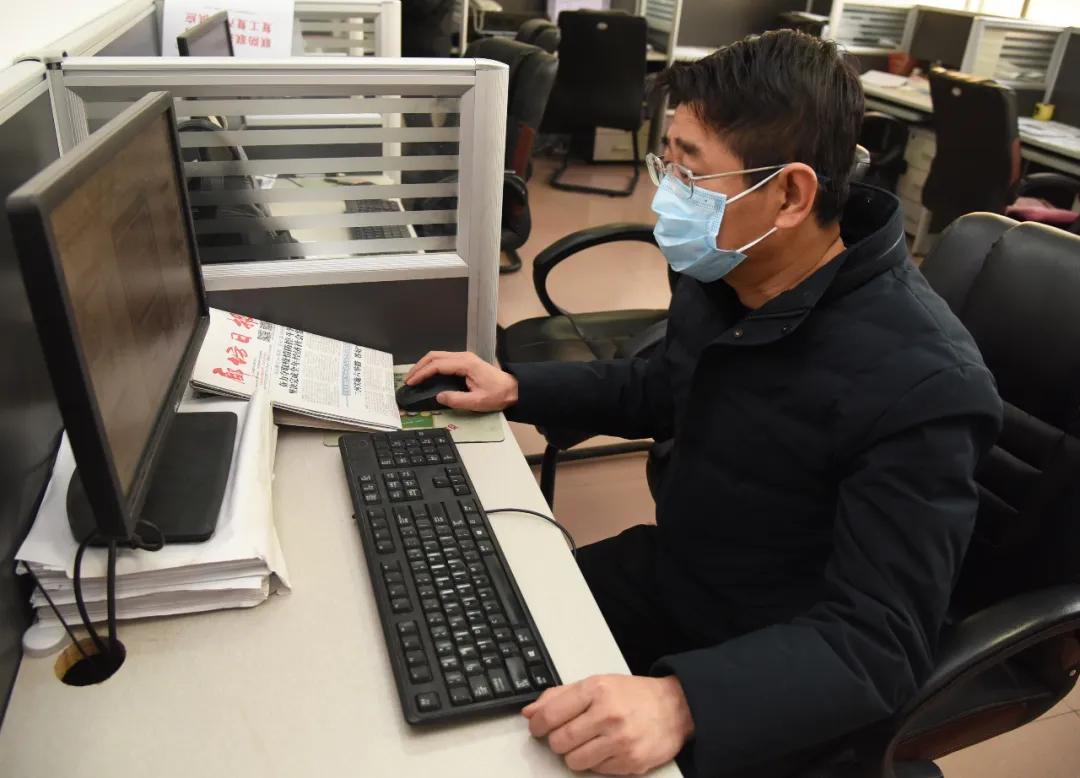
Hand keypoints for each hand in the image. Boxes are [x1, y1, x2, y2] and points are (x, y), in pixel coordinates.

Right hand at [404, 351, 518, 412]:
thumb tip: (439, 396)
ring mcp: (464, 357)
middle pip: (434, 356)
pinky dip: (432, 366)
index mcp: (465, 364)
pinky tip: (427, 375)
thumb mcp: (477, 402)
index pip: (437, 365)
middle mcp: (463, 357)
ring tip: (414, 377)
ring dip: (424, 365)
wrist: (513, 389)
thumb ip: (457, 400)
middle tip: (408, 380)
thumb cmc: (497, 395)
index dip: (422, 373)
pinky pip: (443, 360)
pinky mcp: (465, 362)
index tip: (411, 382)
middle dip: (419, 367)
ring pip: (438, 356)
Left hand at [522, 675, 693, 774]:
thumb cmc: (634, 695)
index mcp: (597, 690)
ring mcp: (620, 741)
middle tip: (566, 734)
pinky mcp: (630, 762)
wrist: (675, 708)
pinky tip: (606, 748)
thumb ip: (560, 696)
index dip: (538, 725)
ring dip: (575, 754)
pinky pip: (596, 771)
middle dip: (557, 741)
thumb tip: (531, 712)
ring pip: (574, 761)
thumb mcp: (597, 683)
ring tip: (588, 742)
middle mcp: (608, 715)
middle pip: (559, 741)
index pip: (550, 714)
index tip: (538, 727)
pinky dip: (596, 762)